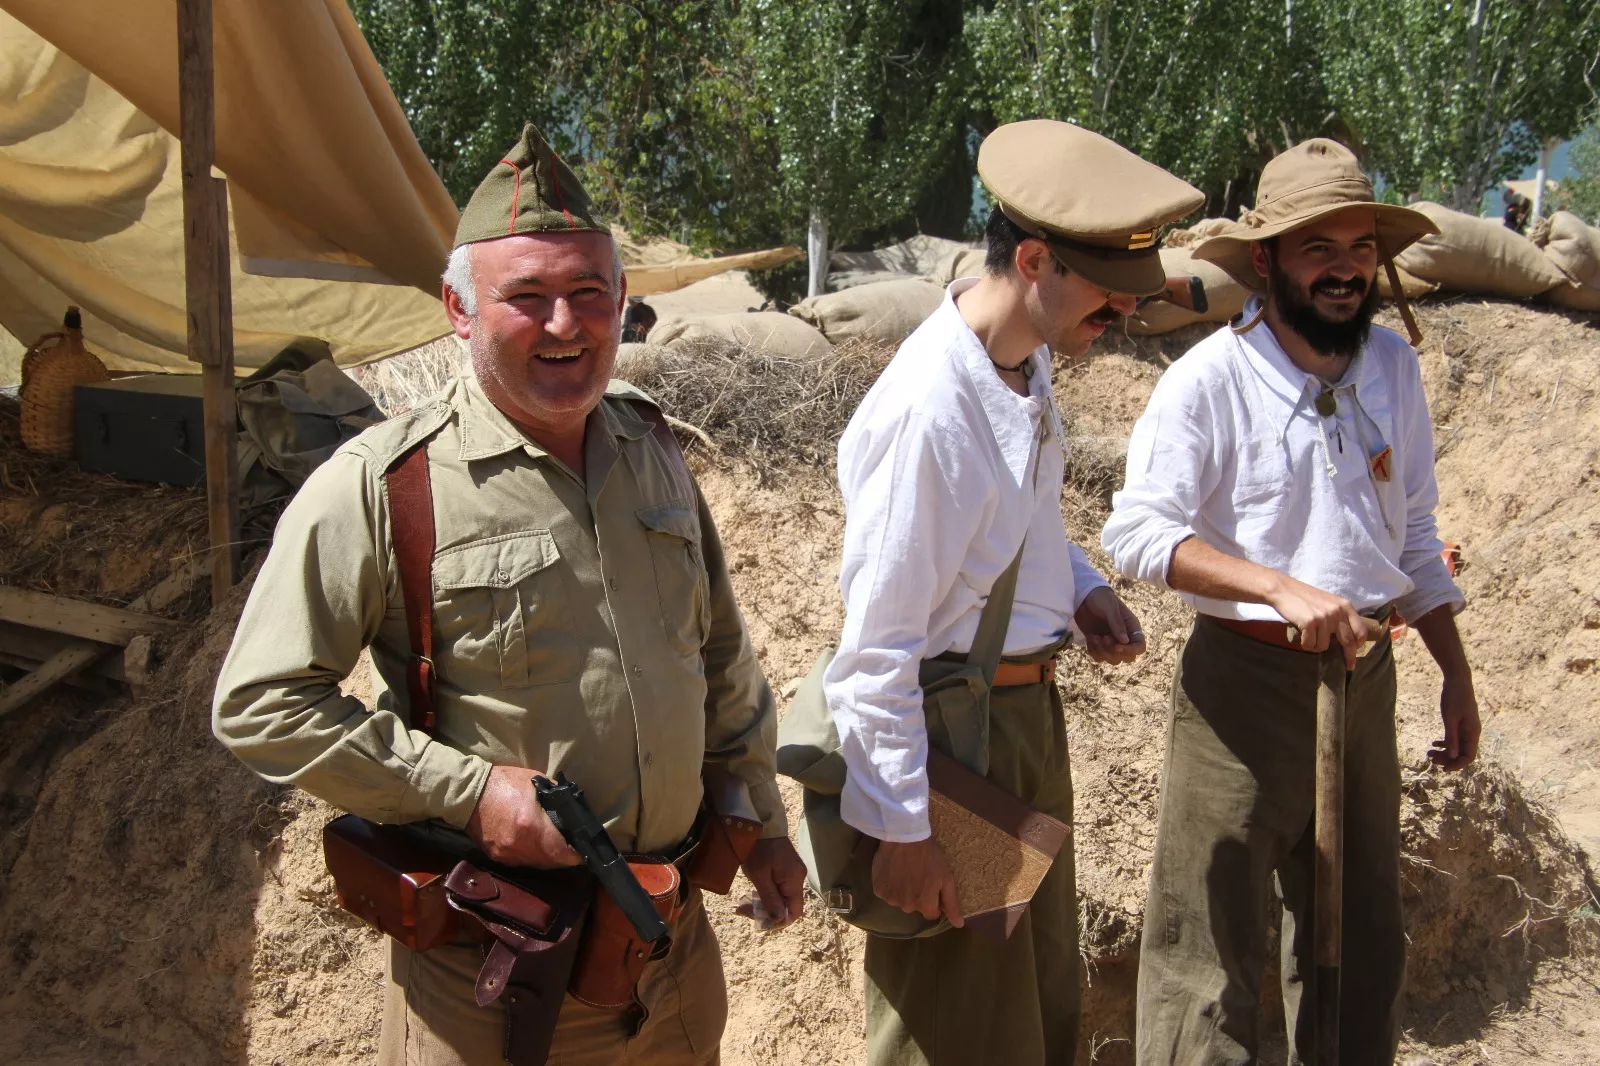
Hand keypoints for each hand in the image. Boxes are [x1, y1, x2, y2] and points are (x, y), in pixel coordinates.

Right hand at [466, 765, 581, 867]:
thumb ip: (555, 798)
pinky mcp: (497, 857)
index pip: (561, 852)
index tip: (583, 852)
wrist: (468, 794)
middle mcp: (520, 845)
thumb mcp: (535, 782)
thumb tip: (570, 811)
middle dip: (564, 858)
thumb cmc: (504, 783)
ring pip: (537, 864)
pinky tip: (535, 846)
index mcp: (532, 825)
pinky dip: (531, 856)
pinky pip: (521, 862)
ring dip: (548, 859)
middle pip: (551, 862)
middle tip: (572, 849)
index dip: (576, 855)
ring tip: (556, 848)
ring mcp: (507, 854)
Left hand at [736, 837, 806, 929]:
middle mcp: (798, 878)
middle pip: (786, 906)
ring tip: (742, 905)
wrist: (761, 823)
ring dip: (763, 903)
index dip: (779, 921)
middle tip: (742, 911)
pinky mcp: (786, 868)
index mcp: (794, 880)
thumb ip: (770, 897)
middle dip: (766, 912)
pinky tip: (751, 893)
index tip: (761, 922)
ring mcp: (793, 872)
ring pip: (781, 897)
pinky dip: (766, 893)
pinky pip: (779, 888)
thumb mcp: (759, 874)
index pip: (795, 912)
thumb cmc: (758, 848)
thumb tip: (779, 918)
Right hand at [871, 837, 963, 926]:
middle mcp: (906, 907)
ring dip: (902, 891)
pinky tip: (893, 871)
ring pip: (899, 900)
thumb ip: (951, 904)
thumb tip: (958, 925)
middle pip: (914, 907)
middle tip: (918, 875)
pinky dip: (889, 885)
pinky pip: (886, 892)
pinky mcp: (878, 889)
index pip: (931, 913)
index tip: (931, 885)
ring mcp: (890, 898)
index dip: (933, 900)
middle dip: (917, 895)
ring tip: (905, 871)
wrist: (904, 836)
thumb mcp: (946, 878)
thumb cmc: (929, 856)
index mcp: (924, 905)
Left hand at [1074, 586, 1145, 664]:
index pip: (1140, 647)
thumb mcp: (1109, 608)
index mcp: (1131, 627)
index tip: (1117, 646)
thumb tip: (1125, 641)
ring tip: (1094, 637)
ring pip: (1113, 660)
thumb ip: (1117, 624)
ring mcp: (1111, 642)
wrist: (1083, 596)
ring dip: (1102, 651)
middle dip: (1114, 652)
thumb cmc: (1100, 598)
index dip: (1131, 650)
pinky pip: (1099, 657)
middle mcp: (1124, 637)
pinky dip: (1094, 651)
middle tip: (1103, 638)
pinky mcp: (1098, 644)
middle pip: (1127, 658)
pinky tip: (1090, 638)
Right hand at [1267, 576, 1370, 669]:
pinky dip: (1305, 644)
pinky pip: (1310, 645)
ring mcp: (1324, 617)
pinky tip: (1301, 635)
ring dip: (1316, 645)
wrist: (1283, 589)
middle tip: (1348, 666)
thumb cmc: (1305, 597)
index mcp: (1345, 606)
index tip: (1356, 651)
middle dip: (1349, 657)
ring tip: (1308, 635)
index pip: (1360, 630)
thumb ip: (1339, 616)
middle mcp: (1337, 612)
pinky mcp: (1310, 622)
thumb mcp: (1329, 603)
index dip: (1359, 644)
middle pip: (1348, 642)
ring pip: (1324, 646)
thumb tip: (1346, 639)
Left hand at [1428, 672, 1479, 771]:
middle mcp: (1472, 732)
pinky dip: (1445, 742)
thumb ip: (1452, 738)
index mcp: (1473, 733)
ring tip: (1428, 753)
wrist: (1457, 679)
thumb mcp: (1450, 719)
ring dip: (1444, 751)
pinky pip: (1455, 737)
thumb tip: (1453, 757)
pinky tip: (1434, 743)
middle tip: (1430, 758)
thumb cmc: (1454, 697)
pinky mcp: (1461, 722)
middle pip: (1462, 753)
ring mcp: (1467, 727)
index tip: (1443, 769)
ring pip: (1457, 746)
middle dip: (1447, 758)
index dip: (1457, 765)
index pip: (1469, 757)